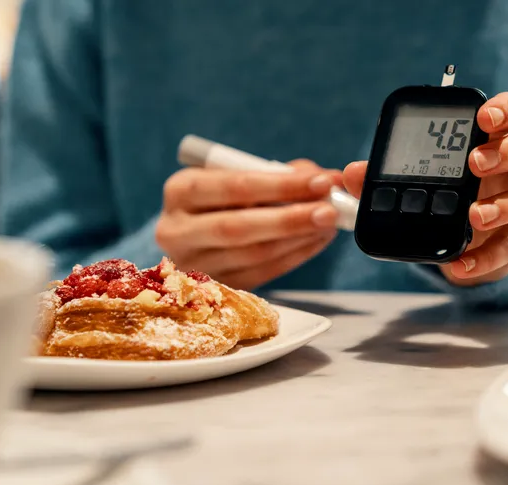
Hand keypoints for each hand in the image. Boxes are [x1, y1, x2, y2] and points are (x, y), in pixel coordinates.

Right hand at [155, 160, 341, 289]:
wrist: (195, 232)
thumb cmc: (224, 196)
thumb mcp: (239, 174)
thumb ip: (280, 173)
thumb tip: (328, 179)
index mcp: (180, 191)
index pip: (233, 187)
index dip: (281, 185)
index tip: (321, 182)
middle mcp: (177, 230)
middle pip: (238, 228)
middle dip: (290, 219)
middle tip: (330, 211)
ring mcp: (193, 265)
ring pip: (253, 255)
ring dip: (298, 239)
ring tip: (329, 224)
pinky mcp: (215, 288)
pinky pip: (262, 274)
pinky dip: (295, 256)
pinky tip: (316, 241)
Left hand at [343, 92, 507, 285]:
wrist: (457, 244)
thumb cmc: (440, 197)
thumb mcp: (410, 184)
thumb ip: (382, 176)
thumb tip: (352, 173)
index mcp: (493, 138)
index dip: (505, 109)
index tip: (483, 118)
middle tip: (476, 163)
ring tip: (474, 216)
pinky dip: (488, 257)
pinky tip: (461, 264)